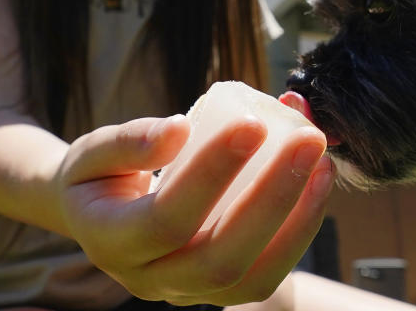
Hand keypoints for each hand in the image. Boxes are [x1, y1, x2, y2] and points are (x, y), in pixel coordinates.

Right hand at [54, 113, 334, 305]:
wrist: (99, 216)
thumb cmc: (98, 177)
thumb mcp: (92, 151)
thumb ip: (129, 140)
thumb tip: (180, 130)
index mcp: (111, 242)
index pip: (167, 218)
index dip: (212, 173)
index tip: (251, 122)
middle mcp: (149, 280)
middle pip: (218, 258)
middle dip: (272, 198)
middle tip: (307, 140)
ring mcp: (187, 292)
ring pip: (251, 278)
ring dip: (297, 220)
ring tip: (322, 164)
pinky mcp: (219, 291)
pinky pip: (266, 276)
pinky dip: (300, 232)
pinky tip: (318, 185)